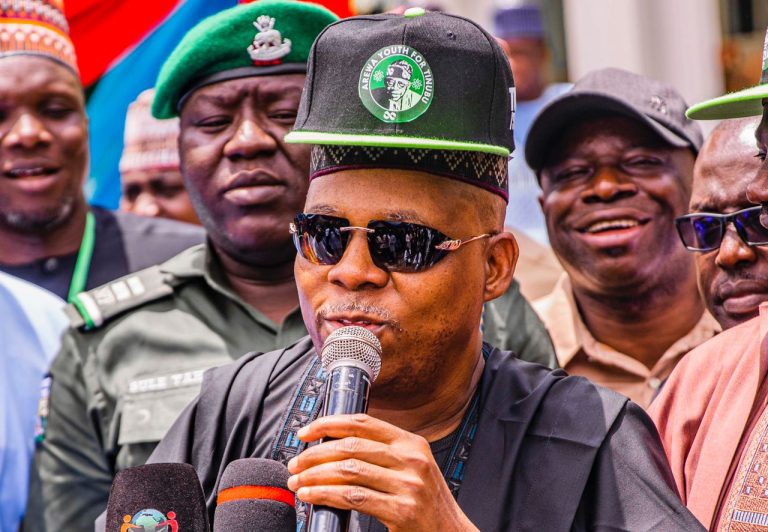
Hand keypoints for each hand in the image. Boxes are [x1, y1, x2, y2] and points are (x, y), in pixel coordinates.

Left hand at [286, 414, 477, 531]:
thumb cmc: (426, 504)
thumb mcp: (413, 468)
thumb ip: (383, 454)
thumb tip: (334, 445)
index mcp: (412, 443)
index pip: (363, 422)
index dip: (329, 423)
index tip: (306, 432)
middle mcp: (412, 459)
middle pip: (350, 446)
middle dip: (314, 454)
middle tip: (295, 464)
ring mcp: (409, 485)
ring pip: (348, 471)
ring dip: (315, 476)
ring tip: (298, 483)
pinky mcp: (402, 511)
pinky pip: (353, 498)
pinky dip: (325, 495)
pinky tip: (311, 496)